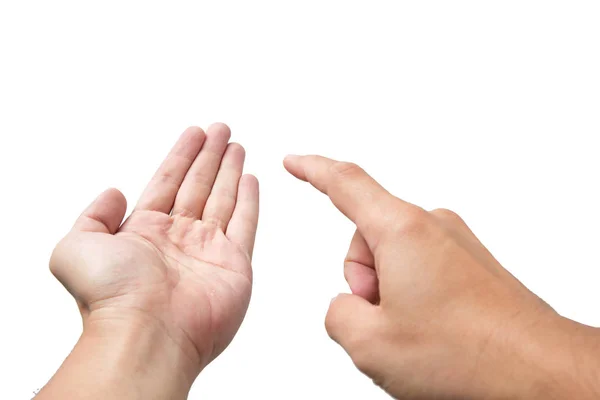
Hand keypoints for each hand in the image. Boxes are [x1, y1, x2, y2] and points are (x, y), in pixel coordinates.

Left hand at [50, 124, 258, 381]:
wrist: (148, 334)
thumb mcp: (77, 246)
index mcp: (145, 232)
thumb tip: (113, 193)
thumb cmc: (112, 296)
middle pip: (198, 185)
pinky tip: (250, 179)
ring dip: (230, 171)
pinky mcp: (234, 264)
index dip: (182, 154)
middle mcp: (178, 239)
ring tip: (237, 145)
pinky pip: (244, 224)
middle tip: (222, 130)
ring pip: (222, 199)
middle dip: (210, 156)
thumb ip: (94, 215)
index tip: (195, 133)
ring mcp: (208, 251)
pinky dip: (249, 201)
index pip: (167, 181)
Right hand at [284, 155, 599, 399]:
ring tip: (420, 335)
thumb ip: (338, 315)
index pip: (345, 183)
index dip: (312, 169)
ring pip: (393, 262)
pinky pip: (421, 272)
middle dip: (363, 284)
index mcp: (402, 231)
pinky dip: (415, 300)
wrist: (542, 374)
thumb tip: (349, 306)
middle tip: (390, 326)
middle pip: (367, 241)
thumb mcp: (371, 344)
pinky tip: (436, 333)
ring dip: (390, 298)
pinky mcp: (471, 263)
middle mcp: (432, 227)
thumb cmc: (469, 355)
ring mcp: (455, 244)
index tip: (294, 161)